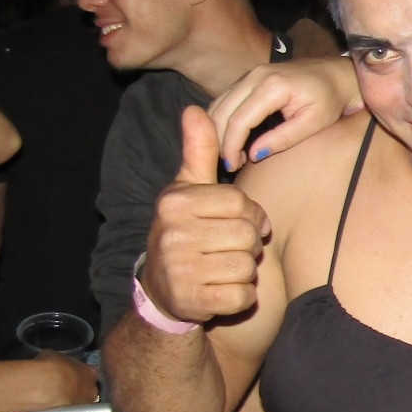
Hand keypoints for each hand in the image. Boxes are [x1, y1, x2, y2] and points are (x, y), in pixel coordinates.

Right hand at [143, 106, 271, 323]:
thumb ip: (198, 151)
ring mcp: (181, 271)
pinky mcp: (193, 302)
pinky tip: (221, 290)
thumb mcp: (188, 189)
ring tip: (223, 268)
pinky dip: (240, 297)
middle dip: (248, 244)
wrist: (162, 290)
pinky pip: (242, 297)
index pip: (240, 203)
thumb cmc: (185, 230)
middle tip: (230, 249)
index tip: (239, 222)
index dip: (250, 214)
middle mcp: (173, 235)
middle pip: (248, 235)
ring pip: (247, 267)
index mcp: (175, 203)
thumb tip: (194, 109)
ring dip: (244, 271)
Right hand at [208, 56, 361, 170]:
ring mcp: (250, 73)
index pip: (239, 120)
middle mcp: (256, 75)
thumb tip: (253, 155)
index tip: (233, 167)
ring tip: (233, 155)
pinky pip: (226, 99)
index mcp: (273, 86)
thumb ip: (283, 138)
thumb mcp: (313, 123)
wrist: (336, 75)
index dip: (231, 146)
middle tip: (229, 165)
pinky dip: (224, 120)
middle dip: (220, 140)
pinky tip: (234, 140)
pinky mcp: (249, 77)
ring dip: (219, 131)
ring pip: (219, 104)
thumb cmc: (329, 100)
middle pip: (222, 111)